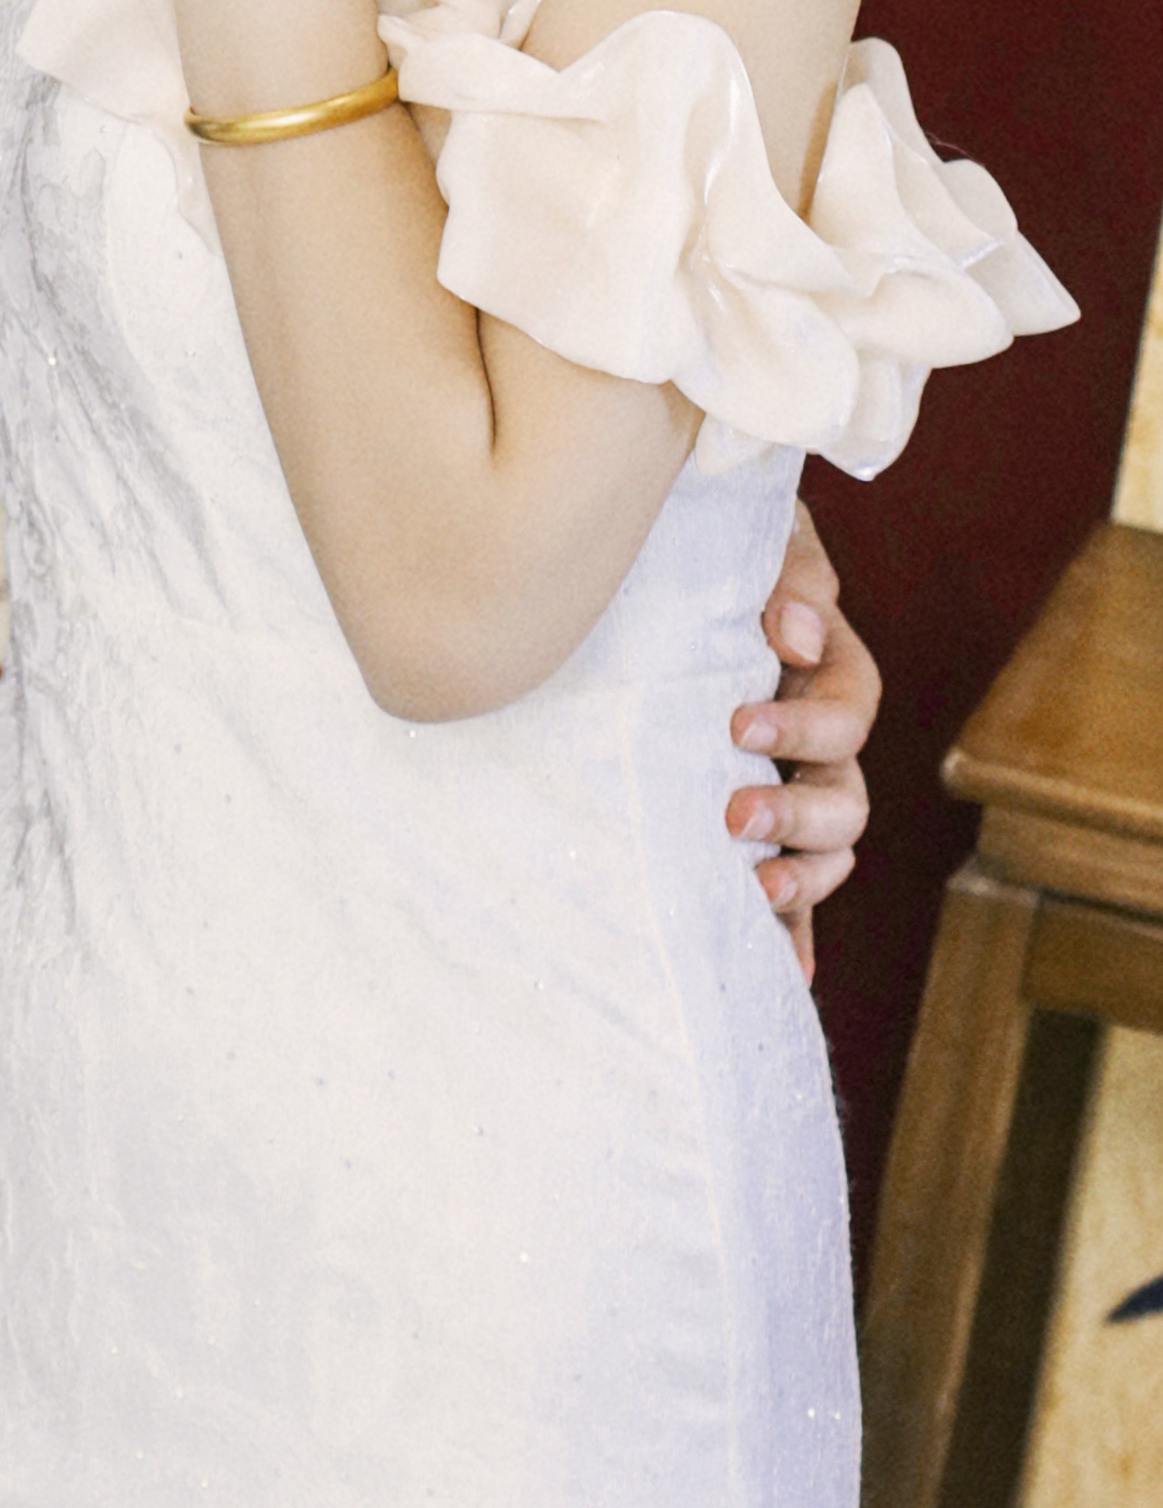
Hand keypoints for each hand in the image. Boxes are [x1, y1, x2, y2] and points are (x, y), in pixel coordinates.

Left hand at [733, 495, 875, 981]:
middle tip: (735, 811)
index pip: (848, 704)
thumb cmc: (708, 537)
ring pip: (830, 846)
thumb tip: (796, 631)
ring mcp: (789, 779)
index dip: (807, 720)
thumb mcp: (753, 536)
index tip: (740, 721)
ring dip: (803, 874)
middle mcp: (814, 731)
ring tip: (757, 888)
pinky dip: (799, 930)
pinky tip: (790, 970)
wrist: (659, 562)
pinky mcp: (756, 820)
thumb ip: (788, 572)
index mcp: (822, 662)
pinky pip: (792, 885)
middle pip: (845, 791)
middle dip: (798, 810)